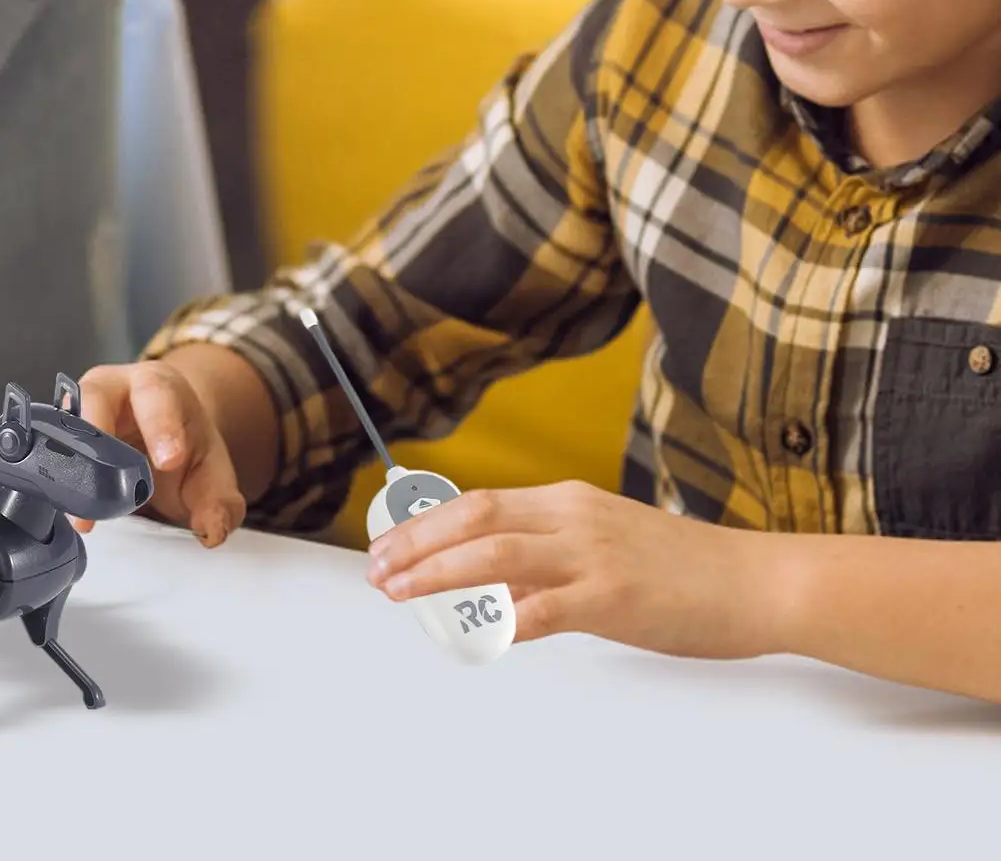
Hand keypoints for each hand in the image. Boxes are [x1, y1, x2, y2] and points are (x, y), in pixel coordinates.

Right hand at [73, 358, 248, 548]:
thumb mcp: (210, 468)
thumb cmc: (182, 443)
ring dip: (68, 462)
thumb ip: (219, 499)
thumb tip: (213, 528)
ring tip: (80, 511)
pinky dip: (54, 476)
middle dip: (99, 432)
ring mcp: (80, 409)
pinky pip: (48, 446)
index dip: (162, 425)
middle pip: (97, 396)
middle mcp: (113, 388)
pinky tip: (64, 508)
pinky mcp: (61, 433)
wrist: (161, 434)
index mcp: (157, 385)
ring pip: (64, 420)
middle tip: (107, 478)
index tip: (170, 461)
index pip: (158, 394)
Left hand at [366, 479, 781, 659]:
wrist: (757, 581)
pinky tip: (474, 632)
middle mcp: (573, 517)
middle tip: (377, 569)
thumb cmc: (685, 568)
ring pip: (495, 554)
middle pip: (474, 518)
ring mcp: (593, 555)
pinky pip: (544, 608)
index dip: (426, 524)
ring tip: (401, 593)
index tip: (389, 546)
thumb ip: (550, 556)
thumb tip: (491, 582)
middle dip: (417, 543)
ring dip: (439, 573)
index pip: (478, 502)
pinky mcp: (615, 597)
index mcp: (569, 500)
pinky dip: (502, 619)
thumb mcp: (607, 542)